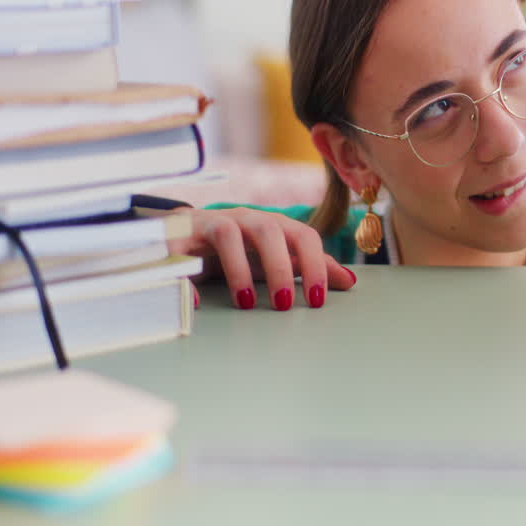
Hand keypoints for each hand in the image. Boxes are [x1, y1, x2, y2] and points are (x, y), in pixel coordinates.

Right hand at [167, 207, 356, 310]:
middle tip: (284, 306)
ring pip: (227, 234)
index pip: (303, 235)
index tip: (317, 301)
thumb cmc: (234, 249)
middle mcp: (241, 219)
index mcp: (270, 224)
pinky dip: (188, 275)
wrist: (178, 234)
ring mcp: (207, 223)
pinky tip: (198, 303)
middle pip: (268, 229)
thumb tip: (350, 281)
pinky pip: (180, 251)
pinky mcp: (175, 236)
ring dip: (238, 269)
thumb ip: (307, 267)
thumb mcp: (273, 258)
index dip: (314, 265)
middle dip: (279, 267)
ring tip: (244, 303)